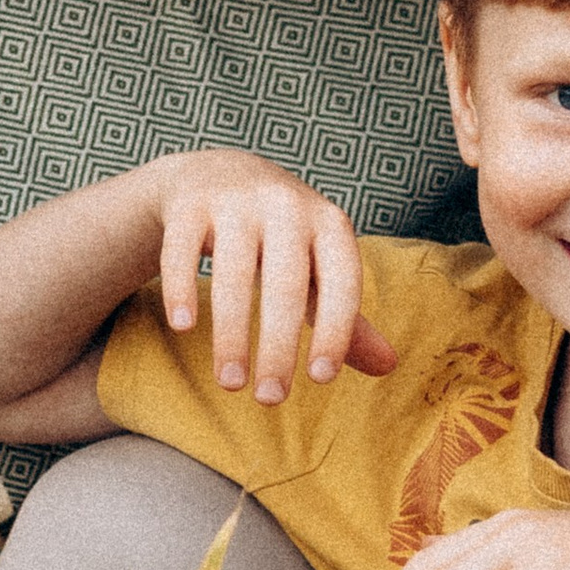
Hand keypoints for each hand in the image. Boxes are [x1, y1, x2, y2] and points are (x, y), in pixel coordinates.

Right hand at [148, 151, 397, 405]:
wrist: (220, 170)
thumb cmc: (282, 236)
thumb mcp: (318, 267)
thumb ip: (346, 317)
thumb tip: (388, 366)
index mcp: (329, 223)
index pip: (341, 282)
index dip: (335, 330)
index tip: (320, 379)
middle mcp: (287, 205)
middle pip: (285, 284)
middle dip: (277, 347)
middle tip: (270, 399)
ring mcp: (236, 199)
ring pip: (231, 273)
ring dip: (230, 334)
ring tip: (230, 383)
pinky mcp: (190, 201)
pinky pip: (182, 251)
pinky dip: (181, 289)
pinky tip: (184, 328)